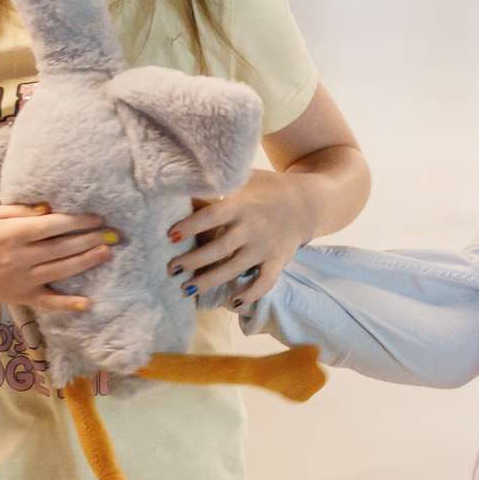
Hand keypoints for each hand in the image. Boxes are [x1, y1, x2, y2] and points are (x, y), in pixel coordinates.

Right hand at [0, 202, 119, 310]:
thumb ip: (20, 211)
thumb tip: (50, 209)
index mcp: (11, 235)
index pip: (52, 226)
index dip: (77, 221)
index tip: (97, 218)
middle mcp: (18, 258)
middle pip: (62, 248)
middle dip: (90, 239)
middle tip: (113, 233)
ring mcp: (22, 280)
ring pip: (61, 270)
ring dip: (87, 262)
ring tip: (107, 252)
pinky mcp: (22, 297)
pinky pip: (48, 302)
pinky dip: (68, 304)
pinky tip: (88, 303)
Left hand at [169, 171, 314, 306]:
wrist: (307, 203)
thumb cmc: (267, 189)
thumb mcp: (245, 178)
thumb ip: (218, 185)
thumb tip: (182, 186)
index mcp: (242, 204)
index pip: (213, 215)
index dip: (191, 226)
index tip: (171, 236)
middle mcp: (253, 228)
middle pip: (219, 248)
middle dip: (193, 260)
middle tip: (171, 269)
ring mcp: (265, 247)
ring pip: (234, 269)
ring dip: (209, 281)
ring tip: (186, 289)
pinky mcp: (278, 261)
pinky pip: (265, 282)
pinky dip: (251, 294)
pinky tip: (232, 301)